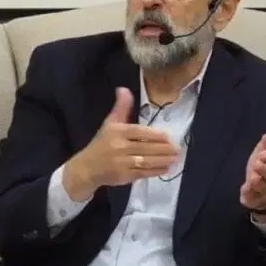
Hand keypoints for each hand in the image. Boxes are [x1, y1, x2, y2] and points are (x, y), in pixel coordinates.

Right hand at [65, 87, 179, 199]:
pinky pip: (143, 173)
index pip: (139, 132)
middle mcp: (119, 147)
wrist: (86, 168)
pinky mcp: (124, 176)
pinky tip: (167, 168)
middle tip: (178, 149)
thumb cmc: (102, 143)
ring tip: (176, 158)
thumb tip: (123, 89)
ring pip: (146, 161)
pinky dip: (156, 171)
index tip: (168, 137)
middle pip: (146, 147)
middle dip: (164, 149)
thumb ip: (121, 107)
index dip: (155, 135)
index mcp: (117, 132)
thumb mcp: (110, 123)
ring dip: (163, 160)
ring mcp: (122, 163)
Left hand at [240, 133, 265, 210]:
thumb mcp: (264, 154)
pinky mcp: (256, 200)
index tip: (261, 154)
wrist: (261, 190)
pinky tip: (244, 188)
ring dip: (257, 182)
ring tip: (252, 177)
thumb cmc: (263, 167)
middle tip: (256, 164)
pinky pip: (253, 198)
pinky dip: (249, 194)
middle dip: (265, 170)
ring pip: (263, 188)